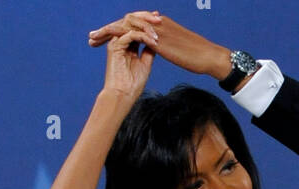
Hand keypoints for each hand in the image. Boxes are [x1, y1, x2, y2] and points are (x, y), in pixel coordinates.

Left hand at [89, 10, 220, 77]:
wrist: (206, 56)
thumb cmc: (194, 56)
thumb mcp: (173, 49)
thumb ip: (160, 45)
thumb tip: (151, 47)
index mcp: (157, 25)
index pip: (132, 25)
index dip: (116, 32)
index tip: (102, 40)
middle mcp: (154, 22)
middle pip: (124, 22)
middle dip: (106, 30)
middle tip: (91, 37)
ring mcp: (155, 28)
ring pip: (125, 25)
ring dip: (107, 31)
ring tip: (93, 39)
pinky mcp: (157, 37)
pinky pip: (133, 33)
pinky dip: (119, 36)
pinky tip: (108, 43)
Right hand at [89, 11, 159, 99]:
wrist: (123, 96)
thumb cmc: (133, 84)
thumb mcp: (146, 64)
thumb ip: (149, 50)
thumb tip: (156, 40)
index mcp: (127, 45)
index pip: (137, 27)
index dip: (149, 22)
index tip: (161, 21)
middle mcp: (120, 41)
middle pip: (132, 21)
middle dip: (147, 19)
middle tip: (160, 20)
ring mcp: (116, 43)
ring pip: (130, 25)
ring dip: (146, 27)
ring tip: (158, 34)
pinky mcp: (115, 47)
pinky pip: (129, 35)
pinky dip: (142, 37)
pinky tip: (152, 42)